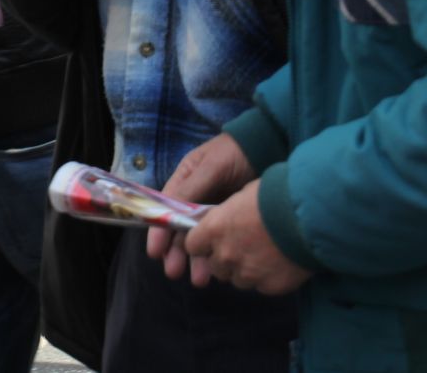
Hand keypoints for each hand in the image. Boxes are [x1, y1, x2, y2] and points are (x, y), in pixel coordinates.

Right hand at [148, 133, 256, 276]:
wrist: (270, 147)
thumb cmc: (235, 153)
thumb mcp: (211, 167)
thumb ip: (191, 189)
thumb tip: (171, 212)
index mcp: (184, 180)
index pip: (165, 209)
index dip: (159, 231)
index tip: (155, 252)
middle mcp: (195, 197)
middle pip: (180, 229)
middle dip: (176, 252)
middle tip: (174, 272)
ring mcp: (213, 209)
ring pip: (200, 238)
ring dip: (197, 258)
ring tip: (199, 279)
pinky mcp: (231, 219)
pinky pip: (219, 239)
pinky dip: (215, 254)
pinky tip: (216, 270)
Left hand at [182, 181, 311, 294]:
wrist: (309, 216)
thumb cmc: (274, 196)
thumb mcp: (243, 195)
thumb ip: (226, 214)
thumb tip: (225, 217)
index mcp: (214, 230)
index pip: (192, 245)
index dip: (202, 242)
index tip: (210, 239)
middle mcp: (225, 255)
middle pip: (214, 266)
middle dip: (224, 258)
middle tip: (242, 246)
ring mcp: (247, 274)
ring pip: (236, 279)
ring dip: (244, 270)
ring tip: (263, 254)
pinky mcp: (269, 287)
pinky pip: (260, 286)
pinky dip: (267, 277)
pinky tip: (280, 263)